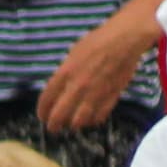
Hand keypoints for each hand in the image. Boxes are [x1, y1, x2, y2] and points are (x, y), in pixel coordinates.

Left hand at [36, 12, 145, 131]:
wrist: (124, 40)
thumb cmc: (97, 41)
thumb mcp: (73, 54)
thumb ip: (65, 72)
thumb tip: (59, 87)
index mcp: (65, 72)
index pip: (47, 98)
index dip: (42, 110)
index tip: (42, 116)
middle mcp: (78, 86)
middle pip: (60, 114)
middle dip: (53, 124)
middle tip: (53, 127)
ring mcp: (95, 92)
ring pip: (79, 120)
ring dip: (73, 124)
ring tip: (71, 124)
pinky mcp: (112, 96)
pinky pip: (99, 116)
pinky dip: (92, 120)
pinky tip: (90, 119)